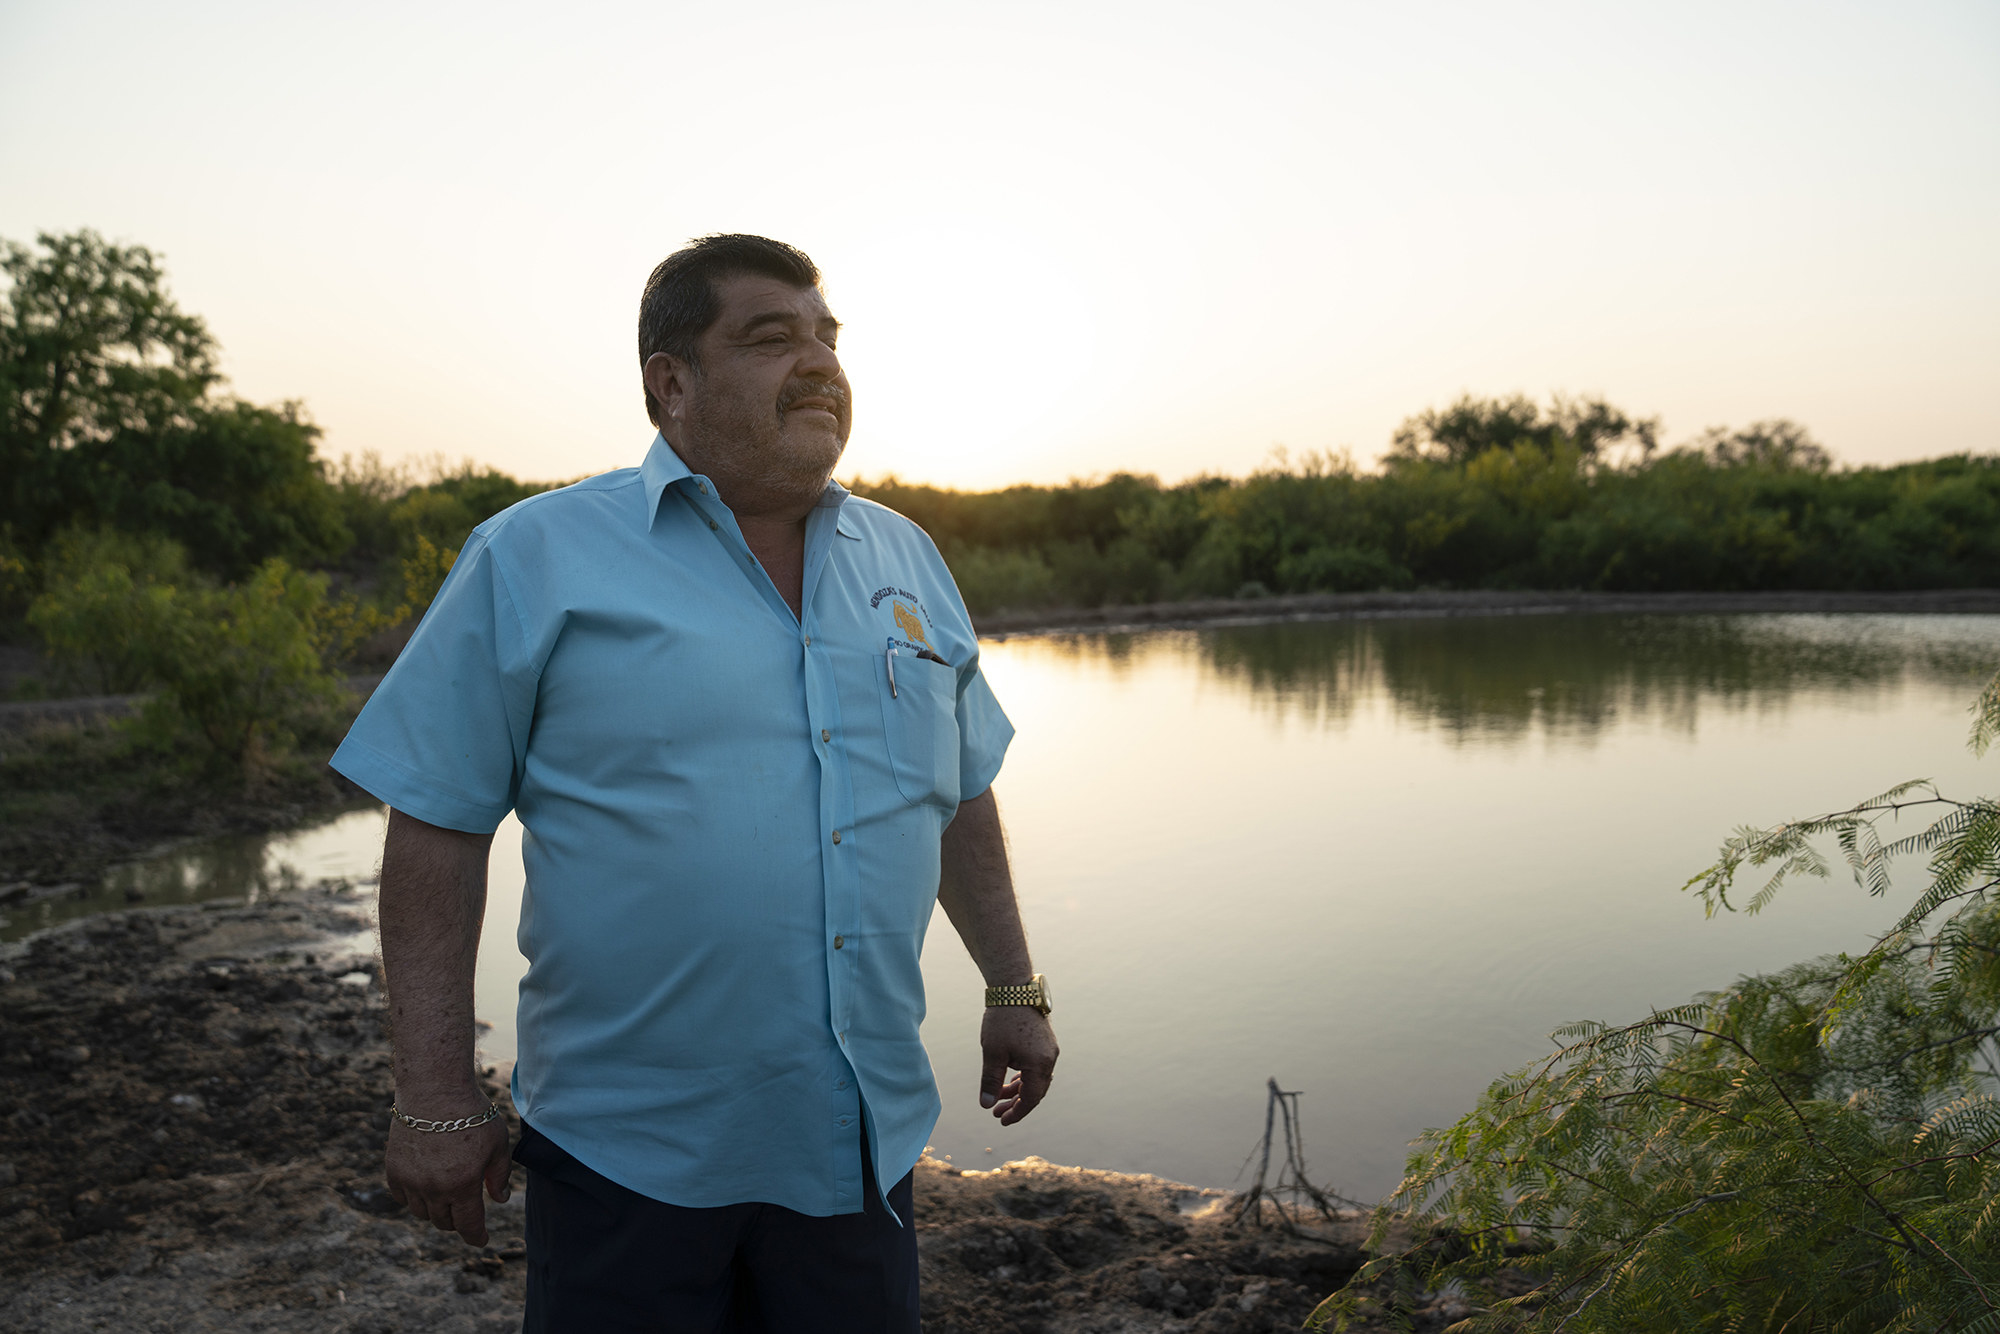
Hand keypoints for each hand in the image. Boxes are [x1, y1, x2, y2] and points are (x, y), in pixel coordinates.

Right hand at [385, 1108, 511, 1246]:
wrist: (433, 1090)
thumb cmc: (471, 1114)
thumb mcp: (497, 1143)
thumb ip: (499, 1175)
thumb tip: (499, 1199)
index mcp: (463, 1185)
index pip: (468, 1226)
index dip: (476, 1237)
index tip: (481, 1240)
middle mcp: (434, 1189)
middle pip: (444, 1222)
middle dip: (458, 1222)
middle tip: (466, 1211)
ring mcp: (411, 1181)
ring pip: (422, 1213)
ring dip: (436, 1210)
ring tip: (447, 1197)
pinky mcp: (393, 1170)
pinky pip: (402, 1197)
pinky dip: (413, 1198)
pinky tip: (425, 1187)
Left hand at [978, 1008, 1058, 1126]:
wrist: (1014, 987)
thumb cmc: (1002, 1020)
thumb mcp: (993, 1053)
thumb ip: (991, 1081)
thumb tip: (986, 1105)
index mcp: (1040, 1064)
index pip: (1032, 1098)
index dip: (1017, 1113)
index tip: (1002, 1121)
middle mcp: (1050, 1058)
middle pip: (1035, 1090)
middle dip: (1016, 1103)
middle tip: (996, 1113)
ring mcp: (1049, 1049)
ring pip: (1035, 1078)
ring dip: (1017, 1089)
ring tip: (997, 1098)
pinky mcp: (1044, 1041)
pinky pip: (1035, 1066)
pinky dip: (1022, 1076)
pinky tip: (1008, 1080)